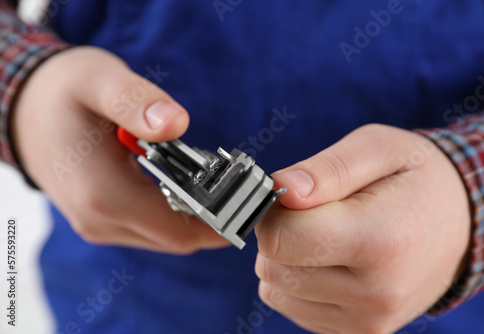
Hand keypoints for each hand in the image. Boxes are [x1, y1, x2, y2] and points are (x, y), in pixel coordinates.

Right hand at [12, 46, 229, 252]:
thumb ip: (135, 102)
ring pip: (166, 237)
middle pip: (177, 238)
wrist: (27, 111)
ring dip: (198, 218)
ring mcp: (101, 225)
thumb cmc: (63, 93)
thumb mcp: (98, 82)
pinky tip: (192, 187)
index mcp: (103, 194)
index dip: (222, 222)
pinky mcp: (103, 220)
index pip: (179, 228)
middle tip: (246, 191)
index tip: (253, 204)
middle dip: (216, 219)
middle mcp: (101, 221)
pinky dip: (178, 214)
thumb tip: (176, 123)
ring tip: (223, 186)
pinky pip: (152, 228)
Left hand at [255, 124, 470, 332]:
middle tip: (316, 212)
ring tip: (329, 236)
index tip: (295, 196)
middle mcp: (374, 294)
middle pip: (273, 268)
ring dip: (289, 260)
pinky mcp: (358, 332)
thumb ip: (327, 169)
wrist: (459, 223)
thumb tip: (283, 189)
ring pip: (276, 290)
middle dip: (281, 234)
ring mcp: (367, 320)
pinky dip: (300, 282)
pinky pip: (293, 307)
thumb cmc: (414, 179)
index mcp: (379, 241)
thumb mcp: (377, 149)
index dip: (274, 211)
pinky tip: (333, 260)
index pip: (280, 239)